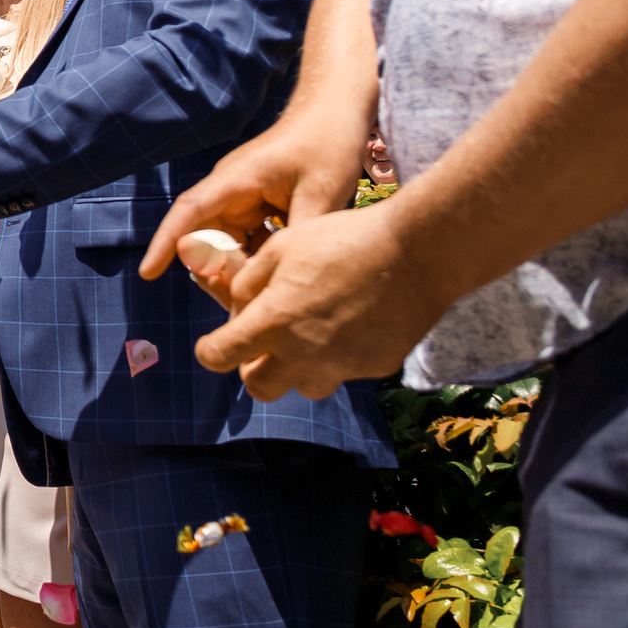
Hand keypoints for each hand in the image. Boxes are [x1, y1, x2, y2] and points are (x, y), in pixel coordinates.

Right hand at [140, 109, 367, 282]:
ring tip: (263, 293)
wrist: (335, 109)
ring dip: (237, 268)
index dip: (166, 243)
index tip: (148, 272)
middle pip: (204, 237)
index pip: (190, 211)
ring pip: (225, 243)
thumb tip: (282, 279)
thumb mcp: (321, 193)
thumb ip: (298, 238)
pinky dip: (255, 258)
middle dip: (214, 271)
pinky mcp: (258, 204)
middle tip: (241, 303)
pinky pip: (245, 239)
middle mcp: (230, 190)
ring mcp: (243, 197)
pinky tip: (277, 273)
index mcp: (236, 180)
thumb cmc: (326, 142)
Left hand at [194, 196, 456, 400]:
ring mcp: (342, 367)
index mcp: (272, 322)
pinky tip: (350, 323)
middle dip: (253, 369)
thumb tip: (236, 305)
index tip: (213, 343)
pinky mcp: (375, 368)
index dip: (210, 350)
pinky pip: (344, 372)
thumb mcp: (282, 247)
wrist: (417, 251)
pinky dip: (337, 357)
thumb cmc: (344, 240)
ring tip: (309, 332)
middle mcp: (304, 355)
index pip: (219, 358)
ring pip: (304, 386)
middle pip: (259, 388)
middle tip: (261, 344)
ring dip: (296, 368)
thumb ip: (248, 283)